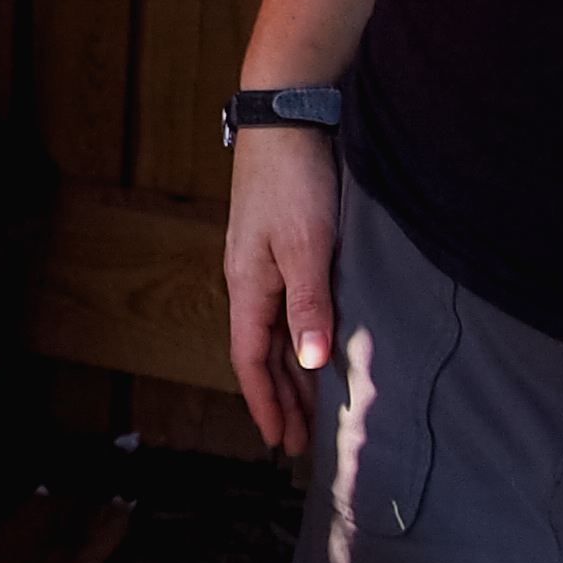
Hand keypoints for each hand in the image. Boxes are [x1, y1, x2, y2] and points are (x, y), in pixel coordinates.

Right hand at [223, 131, 338, 462]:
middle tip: (298, 443)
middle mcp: (249, 281)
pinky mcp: (280, 248)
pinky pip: (286, 312)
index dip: (265, 402)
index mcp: (248, 285)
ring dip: (290, 374)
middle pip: (262, 354)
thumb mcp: (306, 246)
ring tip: (309, 411)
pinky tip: (314, 350)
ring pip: (274, 334)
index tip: (280, 442)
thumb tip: (308, 362)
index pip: (250, 359)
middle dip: (280, 399)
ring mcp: (263, 264)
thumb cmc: (292, 179)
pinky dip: (298, 341)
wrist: (285, 118)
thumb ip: (309, 305)